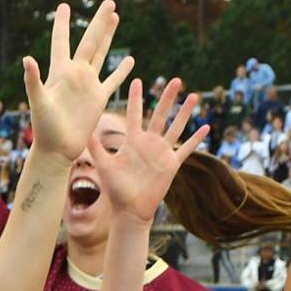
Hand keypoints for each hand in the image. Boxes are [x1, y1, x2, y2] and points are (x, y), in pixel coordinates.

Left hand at [24, 2, 131, 161]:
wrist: (57, 149)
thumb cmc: (44, 128)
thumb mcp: (38, 102)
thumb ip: (33, 80)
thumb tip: (27, 58)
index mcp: (60, 72)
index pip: (61, 41)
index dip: (62, 23)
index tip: (64, 5)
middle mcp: (75, 74)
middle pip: (89, 41)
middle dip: (99, 21)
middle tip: (109, 2)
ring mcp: (88, 85)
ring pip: (101, 54)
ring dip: (108, 36)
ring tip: (116, 17)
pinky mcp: (98, 98)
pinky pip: (113, 81)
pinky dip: (121, 71)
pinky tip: (129, 59)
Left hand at [86, 78, 207, 225]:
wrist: (130, 210)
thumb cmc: (115, 190)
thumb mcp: (104, 165)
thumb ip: (96, 147)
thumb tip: (83, 131)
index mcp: (132, 141)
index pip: (135, 114)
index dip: (136, 98)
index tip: (137, 80)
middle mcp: (148, 143)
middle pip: (160, 114)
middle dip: (168, 97)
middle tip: (176, 79)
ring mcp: (162, 152)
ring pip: (176, 127)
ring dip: (185, 112)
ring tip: (194, 96)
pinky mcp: (172, 164)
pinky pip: (186, 149)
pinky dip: (196, 139)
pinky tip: (206, 127)